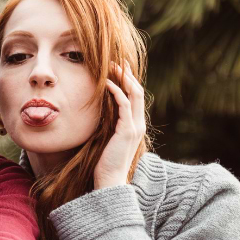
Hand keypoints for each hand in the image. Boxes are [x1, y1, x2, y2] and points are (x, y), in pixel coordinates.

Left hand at [94, 61, 145, 188]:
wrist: (110, 179)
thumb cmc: (106, 162)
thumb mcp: (108, 139)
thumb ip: (110, 126)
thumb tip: (101, 114)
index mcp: (135, 125)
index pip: (136, 97)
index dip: (130, 81)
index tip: (120, 68)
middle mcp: (138, 124)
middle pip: (138, 91)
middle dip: (128, 74)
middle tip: (118, 60)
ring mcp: (134, 126)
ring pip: (134, 94)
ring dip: (123, 78)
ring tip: (113, 66)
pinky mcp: (127, 130)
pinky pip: (123, 105)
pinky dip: (116, 91)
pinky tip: (107, 83)